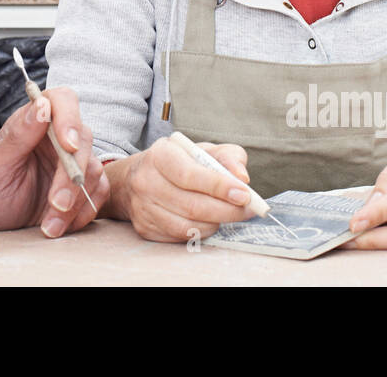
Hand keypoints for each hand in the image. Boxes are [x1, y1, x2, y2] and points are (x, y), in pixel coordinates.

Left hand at [0, 86, 108, 236]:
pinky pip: (99, 193)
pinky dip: (83, 213)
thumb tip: (41, 107)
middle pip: (83, 139)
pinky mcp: (84, 186)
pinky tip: (60, 225)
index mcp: (35, 122)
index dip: (70, 118)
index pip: (62, 100)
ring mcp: (74, 162)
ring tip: (49, 225)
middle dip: (70, 176)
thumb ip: (17, 135)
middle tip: (56, 203)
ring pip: (94, 170)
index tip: (67, 145)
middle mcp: (58, 137)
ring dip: (75, 202)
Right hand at [108, 136, 252, 242]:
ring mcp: (143, 207)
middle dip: (227, 210)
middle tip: (248, 210)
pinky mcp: (145, 228)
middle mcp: (146, 181)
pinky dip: (202, 232)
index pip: (190, 175)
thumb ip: (227, 157)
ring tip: (230, 214)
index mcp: (161, 155)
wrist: (138, 177)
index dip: (219, 187)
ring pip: (188, 226)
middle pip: (192, 205)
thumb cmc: (179, 162)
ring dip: (216, 223)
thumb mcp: (203, 150)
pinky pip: (180, 237)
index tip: (244, 195)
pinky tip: (210, 221)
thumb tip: (242, 178)